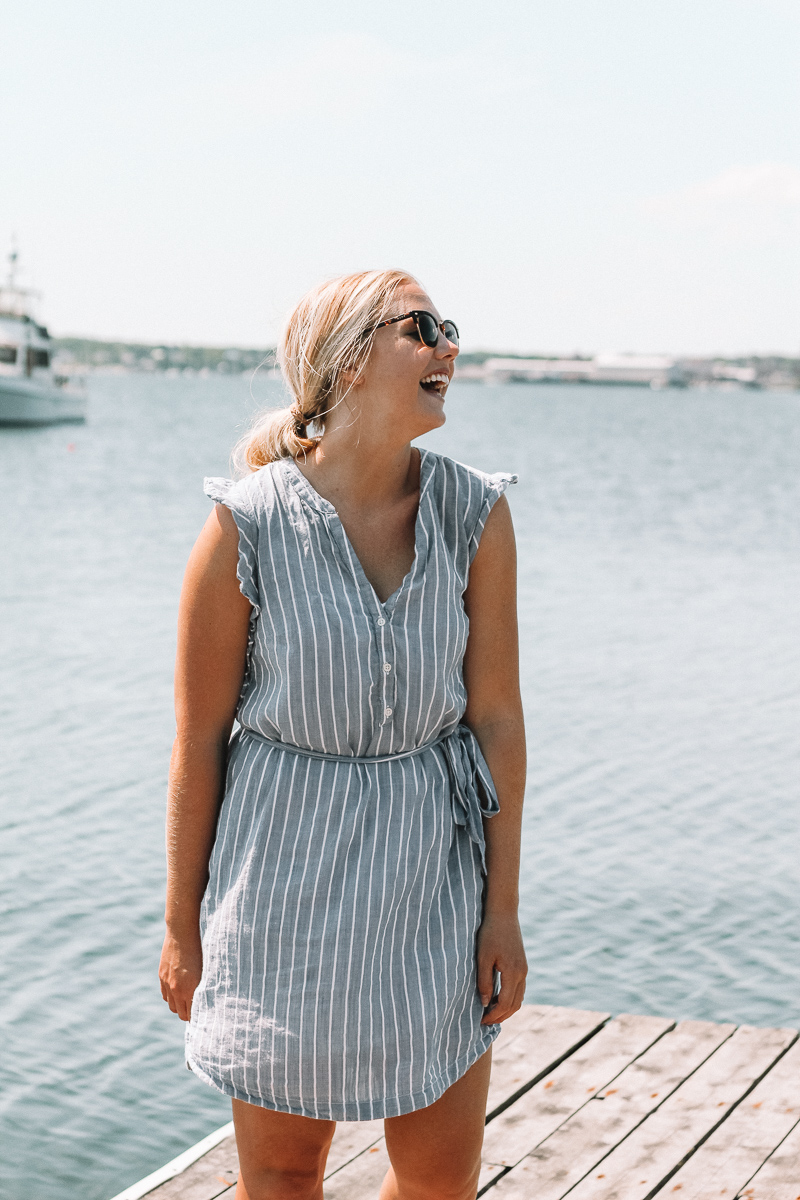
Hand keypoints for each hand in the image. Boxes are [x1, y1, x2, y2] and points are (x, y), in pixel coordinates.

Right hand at [159, 928, 202, 1021]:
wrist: (182, 932)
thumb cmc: (200, 949)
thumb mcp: (206, 969)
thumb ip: (205, 986)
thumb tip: (210, 999)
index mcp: (189, 988)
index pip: (192, 1015)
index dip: (198, 1017)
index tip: (205, 1017)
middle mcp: (176, 989)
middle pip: (181, 1014)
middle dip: (189, 1014)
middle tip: (198, 1010)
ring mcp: (167, 983)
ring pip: (172, 1006)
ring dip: (180, 1006)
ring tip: (189, 1000)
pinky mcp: (162, 976)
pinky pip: (165, 995)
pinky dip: (172, 997)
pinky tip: (179, 991)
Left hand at [476, 910, 527, 1024]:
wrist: (503, 913)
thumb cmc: (490, 933)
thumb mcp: (483, 958)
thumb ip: (484, 982)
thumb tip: (485, 1003)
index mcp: (513, 973)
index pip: (505, 1004)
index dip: (493, 1015)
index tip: (480, 1020)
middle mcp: (522, 973)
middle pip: (514, 1005)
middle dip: (500, 1016)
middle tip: (484, 1021)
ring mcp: (524, 969)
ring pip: (519, 998)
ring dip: (506, 1009)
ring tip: (489, 1013)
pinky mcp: (522, 964)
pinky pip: (519, 989)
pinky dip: (510, 998)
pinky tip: (497, 998)